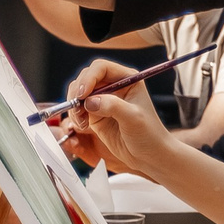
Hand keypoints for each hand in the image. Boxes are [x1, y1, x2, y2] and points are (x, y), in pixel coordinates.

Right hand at [55, 58, 174, 176]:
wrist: (148, 154)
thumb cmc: (148, 134)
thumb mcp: (133, 118)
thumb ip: (113, 106)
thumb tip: (90, 101)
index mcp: (127, 79)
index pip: (101, 68)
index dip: (89, 78)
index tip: (83, 94)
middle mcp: (113, 86)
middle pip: (86, 78)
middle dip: (78, 91)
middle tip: (77, 108)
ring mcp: (103, 99)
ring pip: (78, 92)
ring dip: (74, 104)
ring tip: (81, 121)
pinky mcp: (95, 113)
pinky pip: (77, 108)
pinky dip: (74, 115)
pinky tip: (82, 125)